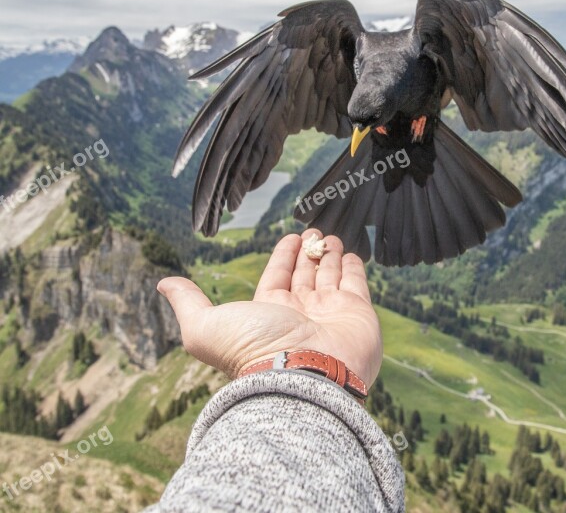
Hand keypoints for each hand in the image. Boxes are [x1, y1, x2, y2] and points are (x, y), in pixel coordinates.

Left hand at [157, 229, 381, 386]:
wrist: (303, 377)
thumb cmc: (253, 353)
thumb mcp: (205, 326)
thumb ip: (188, 303)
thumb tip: (164, 283)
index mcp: (269, 314)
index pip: (277, 276)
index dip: (283, 256)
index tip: (290, 237)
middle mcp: (301, 314)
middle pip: (304, 275)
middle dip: (307, 252)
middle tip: (311, 232)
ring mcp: (330, 314)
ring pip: (330, 276)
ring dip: (329, 254)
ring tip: (329, 237)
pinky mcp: (357, 313)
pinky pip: (356, 283)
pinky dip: (353, 266)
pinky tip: (349, 253)